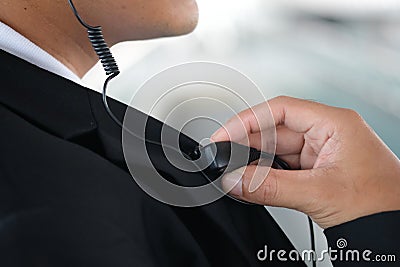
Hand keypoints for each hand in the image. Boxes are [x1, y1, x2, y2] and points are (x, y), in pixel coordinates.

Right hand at [211, 96, 399, 228]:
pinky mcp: (315, 168)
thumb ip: (270, 187)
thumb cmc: (382, 204)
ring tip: (238, 174)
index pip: (281, 109)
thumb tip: (235, 180)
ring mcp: (320, 151)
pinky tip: (254, 182)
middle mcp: (326, 133)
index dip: (248, 119)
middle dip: (248, 145)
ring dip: (256, 163)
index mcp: (334, 124)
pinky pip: (283, 165)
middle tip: (226, 159)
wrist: (398, 228)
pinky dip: (266, 174)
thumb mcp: (319, 193)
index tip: (226, 134)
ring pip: (277, 149)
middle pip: (275, 129)